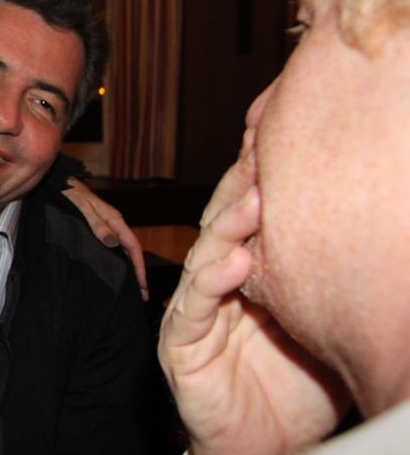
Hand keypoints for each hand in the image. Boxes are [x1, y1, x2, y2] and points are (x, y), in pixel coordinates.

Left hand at [64, 179, 147, 299]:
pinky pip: (114, 249)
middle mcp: (114, 225)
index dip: (139, 267)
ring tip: (131, 288)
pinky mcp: (99, 230)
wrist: (61, 185)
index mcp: (114, 220)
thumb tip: (113, 242)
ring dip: (128, 269)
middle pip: (131, 251)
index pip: (133, 246)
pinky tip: (116, 272)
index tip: (142, 285)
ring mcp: (107, 227)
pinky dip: (118, 262)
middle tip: (141, 295)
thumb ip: (97, 224)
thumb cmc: (72, 195)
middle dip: (137, 273)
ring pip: (123, 251)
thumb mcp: (82, 209)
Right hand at [157, 126, 348, 454]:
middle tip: (263, 148)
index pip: (254, 212)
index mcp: (250, 269)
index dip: (263, 175)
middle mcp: (220, 280)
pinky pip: (194, 309)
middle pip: (226, 222)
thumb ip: (333, 283)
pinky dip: (212, 283)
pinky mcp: (181, 345)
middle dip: (244, 185)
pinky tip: (235, 263)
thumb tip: (380, 231)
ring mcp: (198, 310)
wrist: (266, 448)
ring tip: (254, 200)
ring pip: (207, 254)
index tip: (284, 137)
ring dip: (228, 226)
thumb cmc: (298, 389)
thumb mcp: (326, 325)